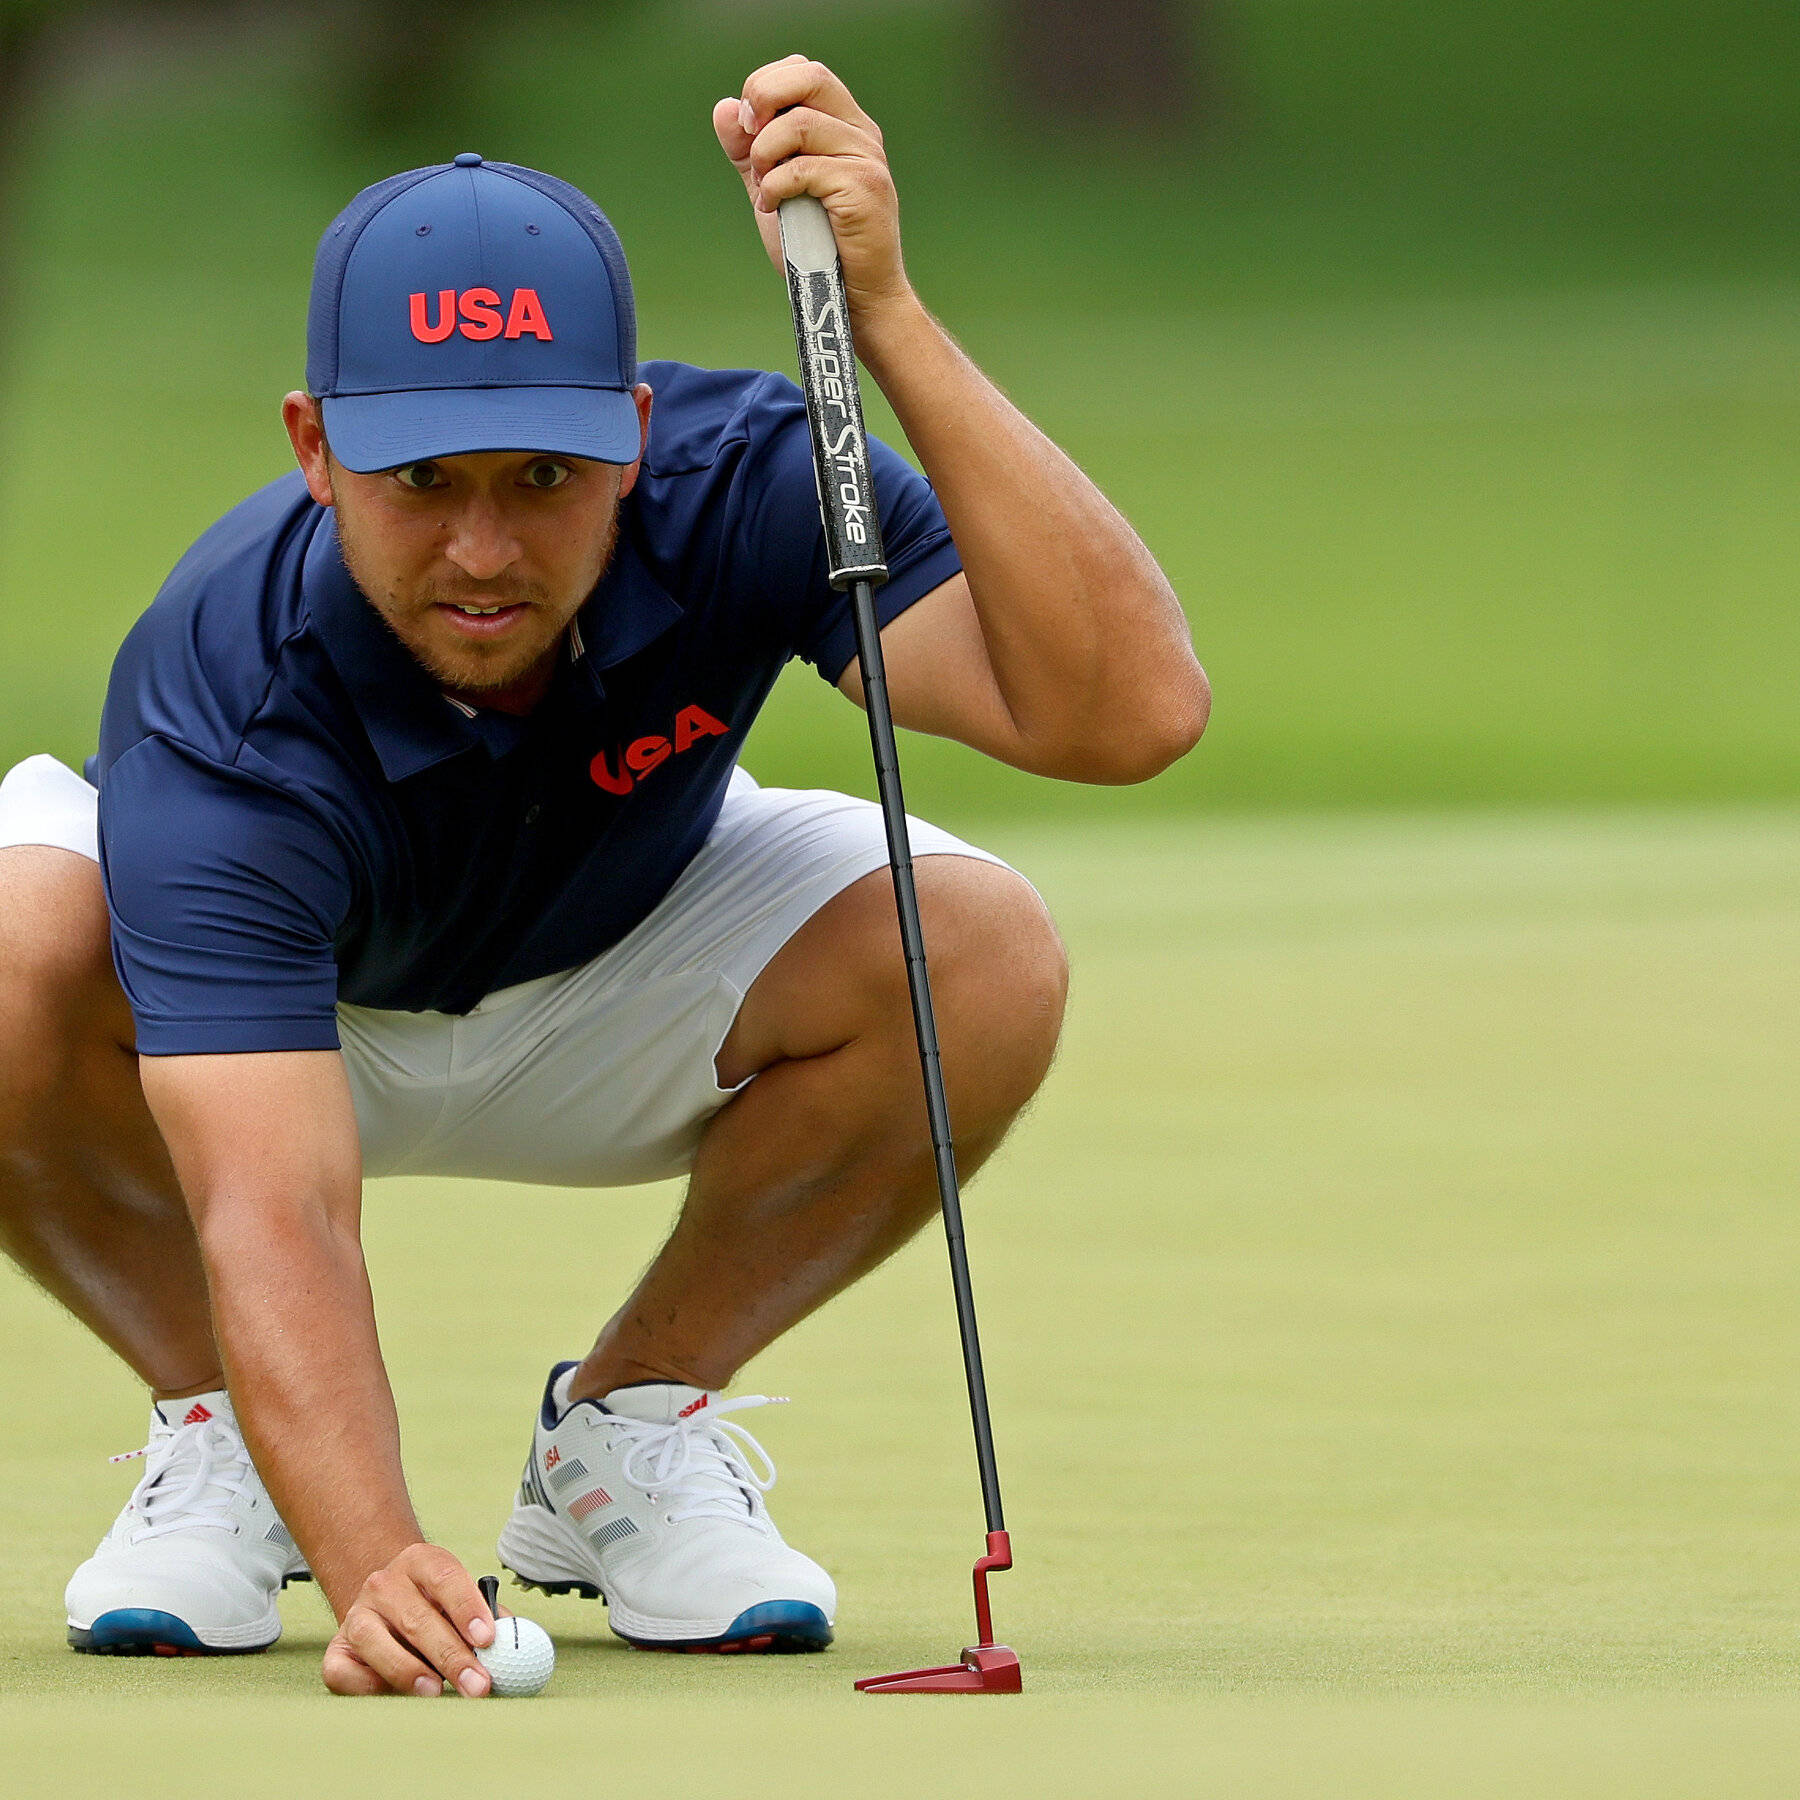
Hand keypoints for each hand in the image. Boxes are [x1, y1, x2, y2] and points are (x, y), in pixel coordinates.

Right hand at [321, 1542, 496, 1696]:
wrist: (384, 1604)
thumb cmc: (434, 1606)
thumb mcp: (459, 1597)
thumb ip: (487, 1617)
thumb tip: (513, 1643)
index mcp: (420, 1561)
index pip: (445, 1578)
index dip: (467, 1608)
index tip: (488, 1639)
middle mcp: (384, 1583)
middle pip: (418, 1618)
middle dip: (452, 1656)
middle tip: (478, 1684)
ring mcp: (357, 1614)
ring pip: (377, 1642)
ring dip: (409, 1671)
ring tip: (436, 1691)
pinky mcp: (336, 1649)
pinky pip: (345, 1671)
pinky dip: (369, 1685)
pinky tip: (394, 1694)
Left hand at [712, 56, 912, 328]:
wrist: (853, 300)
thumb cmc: (817, 249)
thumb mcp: (773, 190)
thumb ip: (750, 152)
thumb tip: (726, 107)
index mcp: (843, 126)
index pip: (803, 71)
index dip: (766, 85)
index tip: (748, 124)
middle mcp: (860, 133)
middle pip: (809, 77)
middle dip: (765, 98)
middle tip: (749, 138)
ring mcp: (866, 158)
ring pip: (801, 123)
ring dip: (766, 155)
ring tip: (763, 188)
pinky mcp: (863, 187)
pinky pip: (804, 168)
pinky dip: (776, 186)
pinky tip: (773, 208)